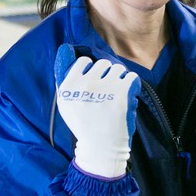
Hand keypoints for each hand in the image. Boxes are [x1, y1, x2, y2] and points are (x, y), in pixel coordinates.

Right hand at [54, 44, 140, 178]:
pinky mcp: (122, 94)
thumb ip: (64, 75)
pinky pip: (131, 76)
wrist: (101, 147)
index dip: (91, 72)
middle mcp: (84, 86)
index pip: (83, 62)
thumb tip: (65, 48)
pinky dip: (131, 84)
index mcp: (68, 87)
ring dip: (120, 78)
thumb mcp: (66, 102)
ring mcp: (104, 89)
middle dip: (106, 74)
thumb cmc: (84, 123)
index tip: (93, 86)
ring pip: (118, 68)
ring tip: (116, 94)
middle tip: (106, 92)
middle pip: (102, 63)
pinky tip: (126, 96)